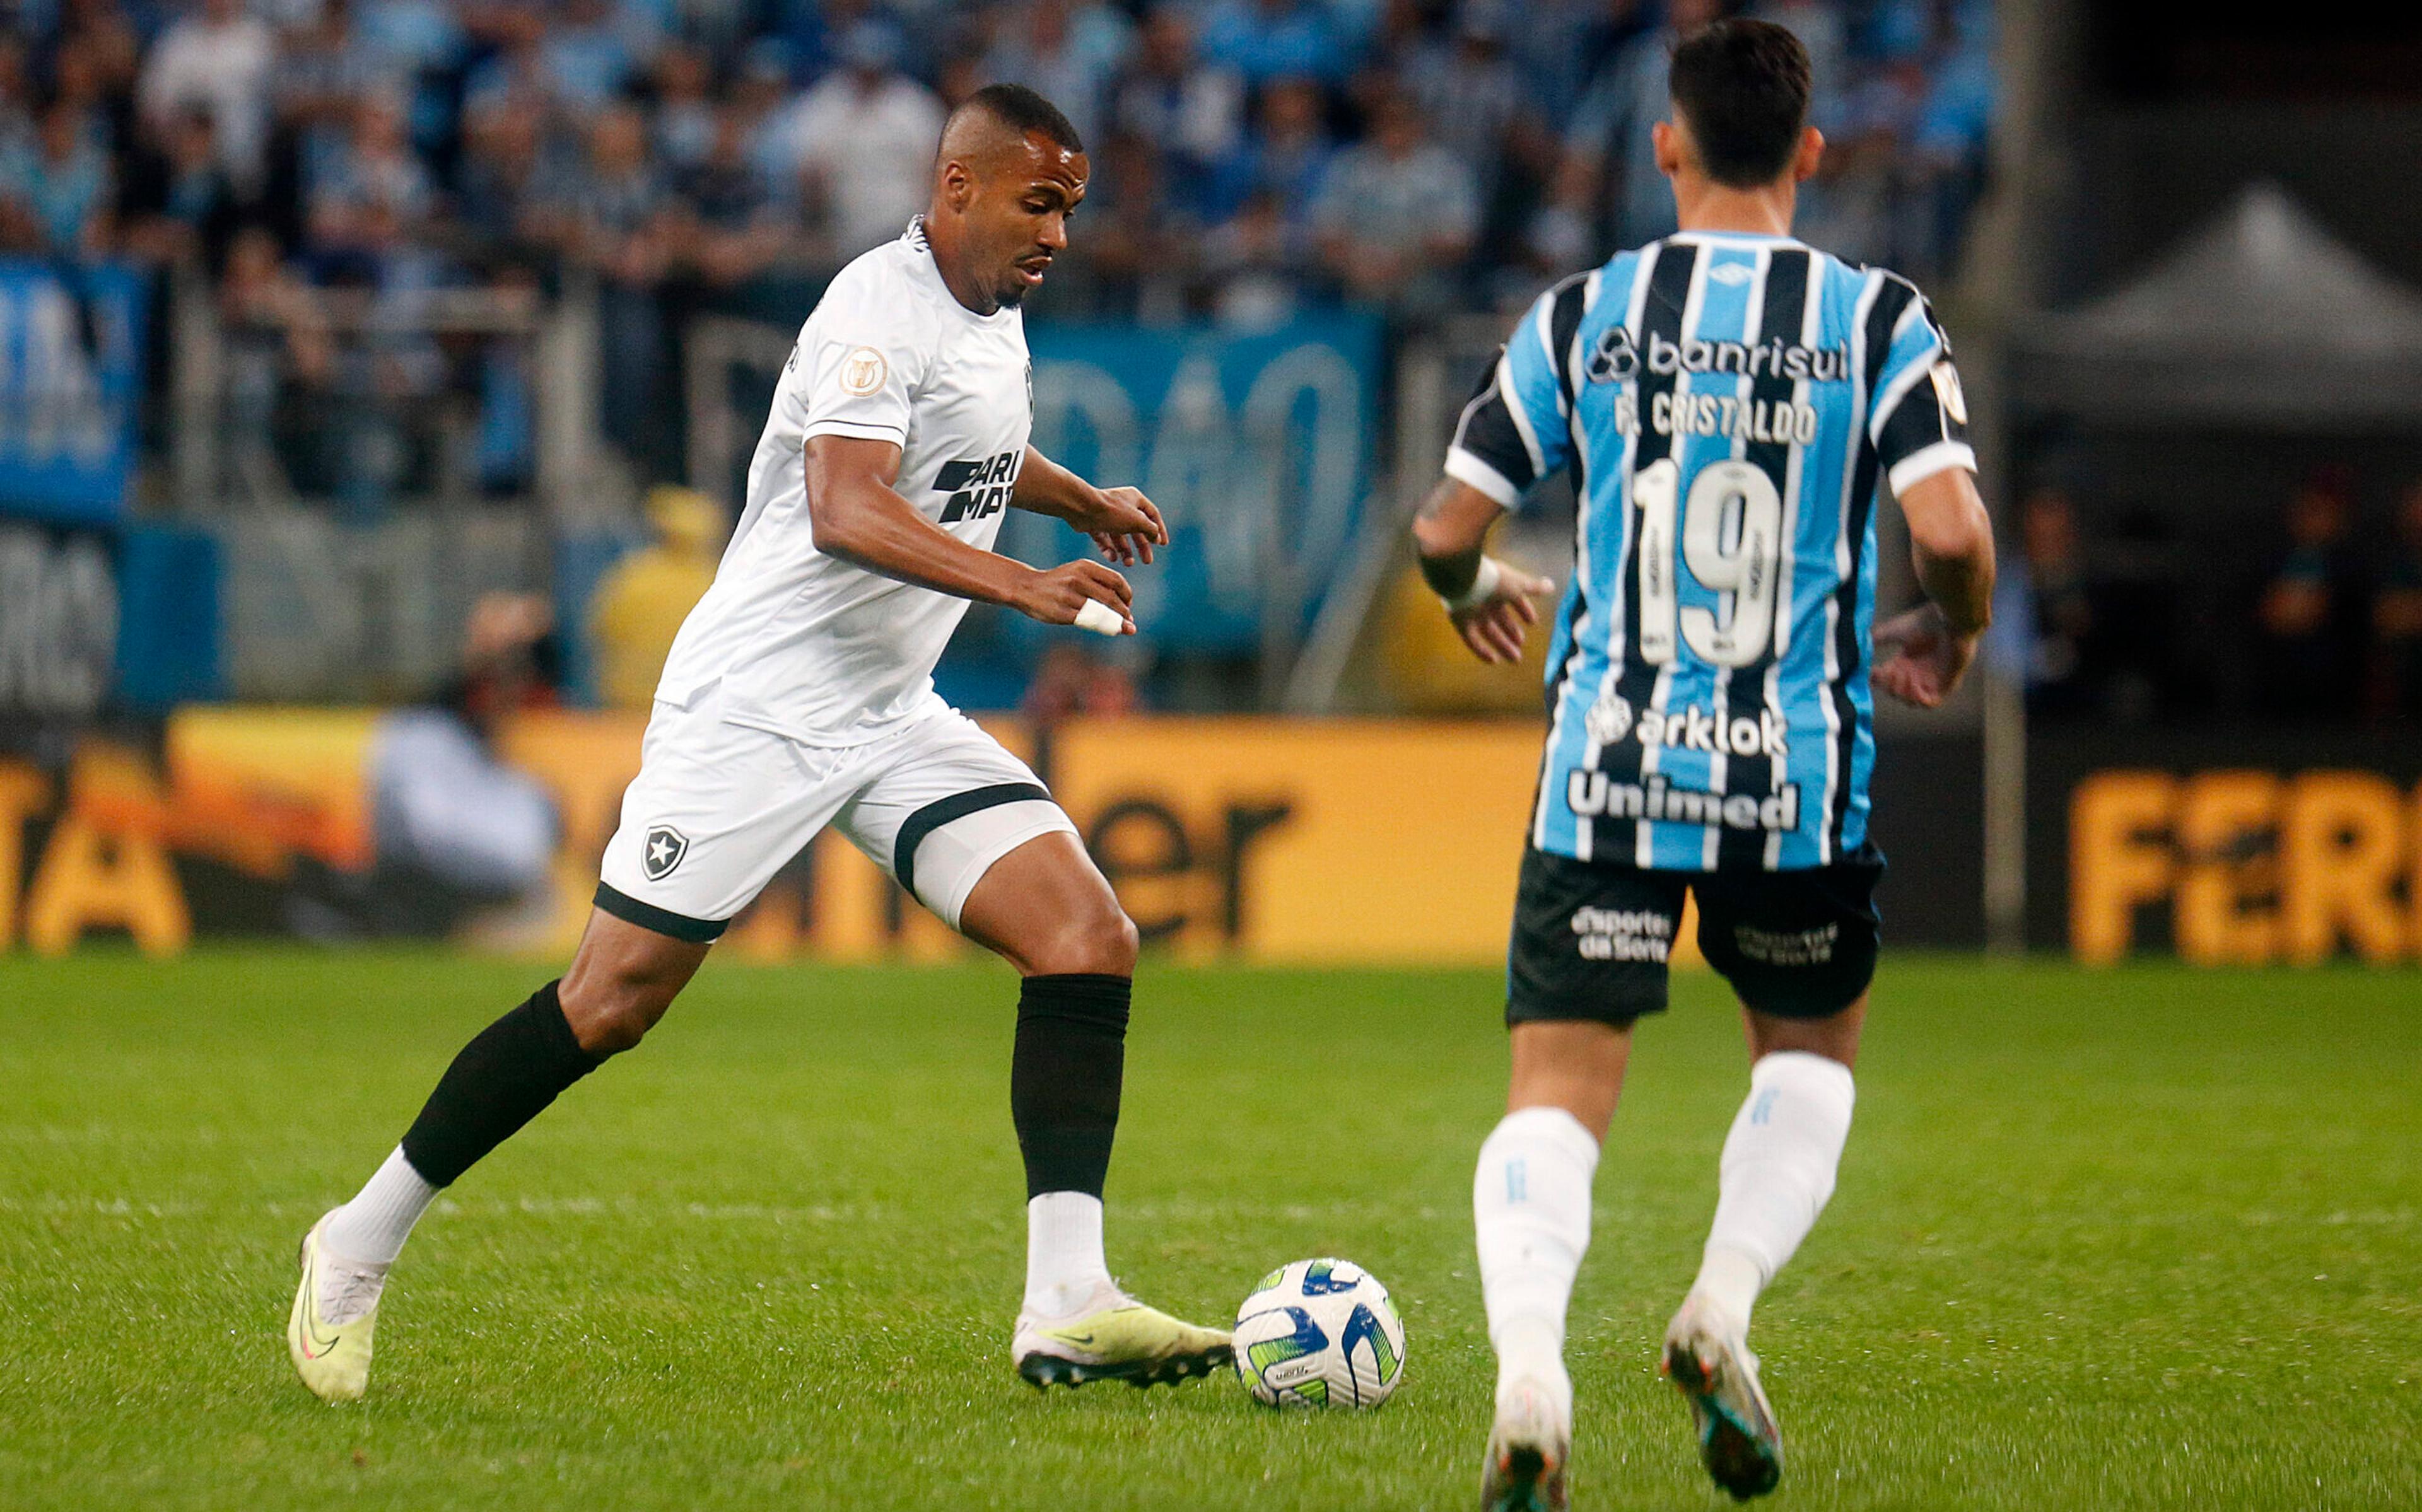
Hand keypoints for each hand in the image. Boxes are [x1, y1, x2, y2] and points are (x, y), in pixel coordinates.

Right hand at [1015, 560, 1135, 633]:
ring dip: (1115, 622)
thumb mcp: (1078, 573)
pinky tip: (1104, 628)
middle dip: (1124, 612)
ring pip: (1101, 612)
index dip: (1127, 595)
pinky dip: (1099, 626)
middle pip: (1111, 598)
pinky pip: (1087, 622)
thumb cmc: (1059, 583)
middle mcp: (1078, 579)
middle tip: (1128, 620)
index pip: (1116, 581)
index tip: (1128, 604)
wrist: (1027, 587)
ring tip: (1120, 628)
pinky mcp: (1062, 612)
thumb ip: (1099, 584)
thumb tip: (1127, 605)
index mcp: (1085, 566)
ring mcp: (1069, 596)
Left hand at [1074, 485, 1167, 565]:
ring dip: (1125, 551)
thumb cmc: (1112, 512)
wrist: (1082, 508)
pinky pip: (1104, 539)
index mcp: (1135, 499)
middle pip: (1136, 528)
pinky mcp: (1094, 523)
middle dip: (1142, 546)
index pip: (1152, 515)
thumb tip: (1156, 537)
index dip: (1159, 530)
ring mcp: (1107, 515)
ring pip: (1120, 536)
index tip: (1163, 545)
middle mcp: (1122, 506)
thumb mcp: (1138, 521)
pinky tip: (1113, 558)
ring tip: (1128, 563)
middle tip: (1147, 561)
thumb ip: (1151, 530)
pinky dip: (1109, 549)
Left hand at [1450, 565, 1556, 664]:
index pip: (1514, 600)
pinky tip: (1494, 660)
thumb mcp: (1518, 585)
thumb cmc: (1493, 580)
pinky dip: (1482, 651)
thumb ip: (1534, 587)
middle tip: (1522, 645)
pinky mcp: (1460, 623)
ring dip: (1502, 645)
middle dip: (1512, 632)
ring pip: (1489, 632)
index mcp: (1499, 588)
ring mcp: (1472, 612)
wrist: (1465, 579)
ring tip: (1516, 658)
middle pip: (1501, 620)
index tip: (1533, 622)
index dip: (1524, 610)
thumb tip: (1551, 586)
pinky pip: (1472, 641)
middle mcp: (1485, 600)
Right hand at [1873, 603, 1977, 707]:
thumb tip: (1857, 646)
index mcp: (1906, 662)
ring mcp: (1932, 680)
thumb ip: (1877, 638)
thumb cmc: (1925, 622)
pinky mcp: (1946, 685)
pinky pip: (1930, 703)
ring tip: (1901, 676)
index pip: (1887, 680)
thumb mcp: (1893, 631)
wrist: (1949, 620)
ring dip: (1901, 692)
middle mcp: (1918, 673)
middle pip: (1897, 693)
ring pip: (1911, 701)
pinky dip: (1918, 698)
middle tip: (1888, 672)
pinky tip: (1914, 683)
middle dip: (1888, 686)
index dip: (1878, 680)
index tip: (1872, 672)